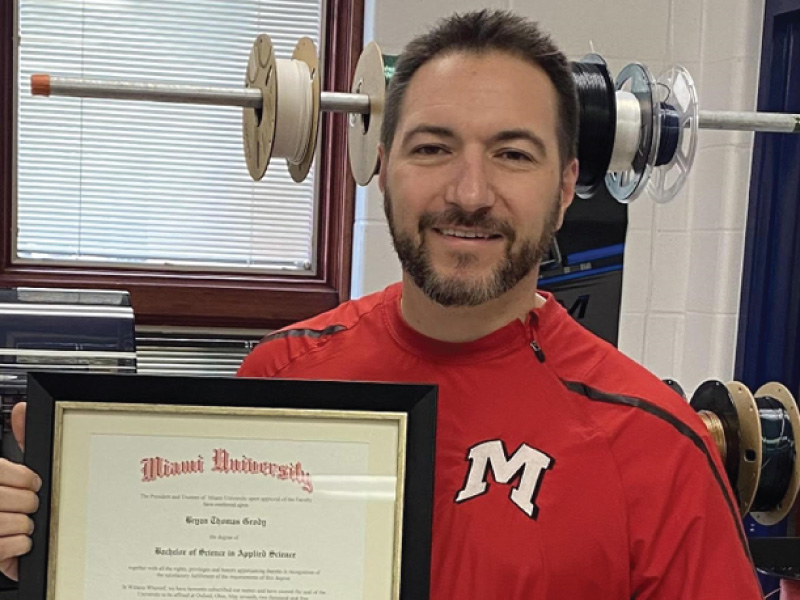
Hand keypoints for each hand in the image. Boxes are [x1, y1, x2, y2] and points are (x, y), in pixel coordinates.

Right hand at [0, 402, 39, 580]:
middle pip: (20, 498)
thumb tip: (21, 410)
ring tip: (18, 524)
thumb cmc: (7, 505)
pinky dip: (22, 544)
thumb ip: (19, 440)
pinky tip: (15, 541)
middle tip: (24, 506)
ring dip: (25, 525)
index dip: (24, 479)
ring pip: (18, 522)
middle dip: (29, 503)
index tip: (30, 483)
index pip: (3, 472)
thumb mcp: (11, 472)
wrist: (1, 550)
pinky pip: (14, 544)